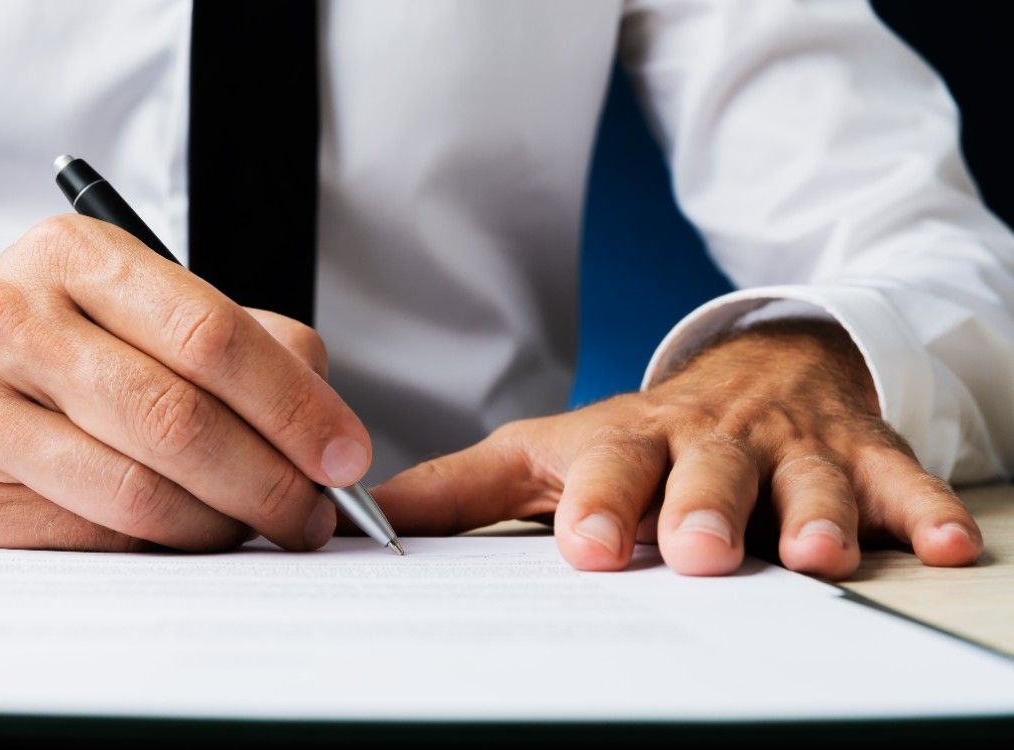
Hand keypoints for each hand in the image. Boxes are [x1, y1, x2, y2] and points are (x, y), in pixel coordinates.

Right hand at [0, 215, 371, 551]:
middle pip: (177, 418)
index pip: (210, 334)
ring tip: (253, 526)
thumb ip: (245, 345)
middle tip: (311, 515)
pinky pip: (95, 537)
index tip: (344, 456)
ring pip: (137, 491)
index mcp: (72, 254)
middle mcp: (11, 318)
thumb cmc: (62, 353)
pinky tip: (183, 534)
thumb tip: (326, 426)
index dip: (292, 405)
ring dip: (220, 524)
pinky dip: (160, 546)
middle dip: (268, 480)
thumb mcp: (144, 313)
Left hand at [373, 320, 983, 578]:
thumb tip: (377, 520)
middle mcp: (710, 444)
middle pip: (708, 474)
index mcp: (630, 442)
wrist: (756, 369)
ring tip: (817, 555)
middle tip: (696, 550)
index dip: (599, 504)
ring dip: (814, 516)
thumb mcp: (553, 449)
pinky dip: (924, 510)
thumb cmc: (643, 434)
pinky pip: (899, 481)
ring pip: (806, 483)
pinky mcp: (860, 456)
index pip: (609, 468)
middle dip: (704, 509)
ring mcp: (790, 450)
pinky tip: (945, 546)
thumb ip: (469, 489)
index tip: (586, 545)